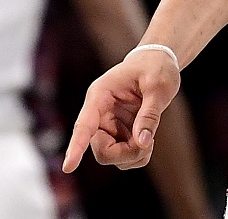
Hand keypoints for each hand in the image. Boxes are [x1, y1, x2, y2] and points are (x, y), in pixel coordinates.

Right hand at [62, 52, 180, 173]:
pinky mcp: (119, 134)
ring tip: (150, 138)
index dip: (76, 147)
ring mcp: (109, 126)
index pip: (84, 125)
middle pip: (101, 149)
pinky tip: (148, 141)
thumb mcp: (158, 86)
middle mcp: (100, 114)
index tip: (68, 167)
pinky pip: (124, 158)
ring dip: (132, 155)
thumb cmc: (156, 67)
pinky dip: (137, 156)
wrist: (159, 60)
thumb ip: (150, 114)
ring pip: (111, 156)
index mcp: (100, 96)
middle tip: (148, 142)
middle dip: (124, 153)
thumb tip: (141, 142)